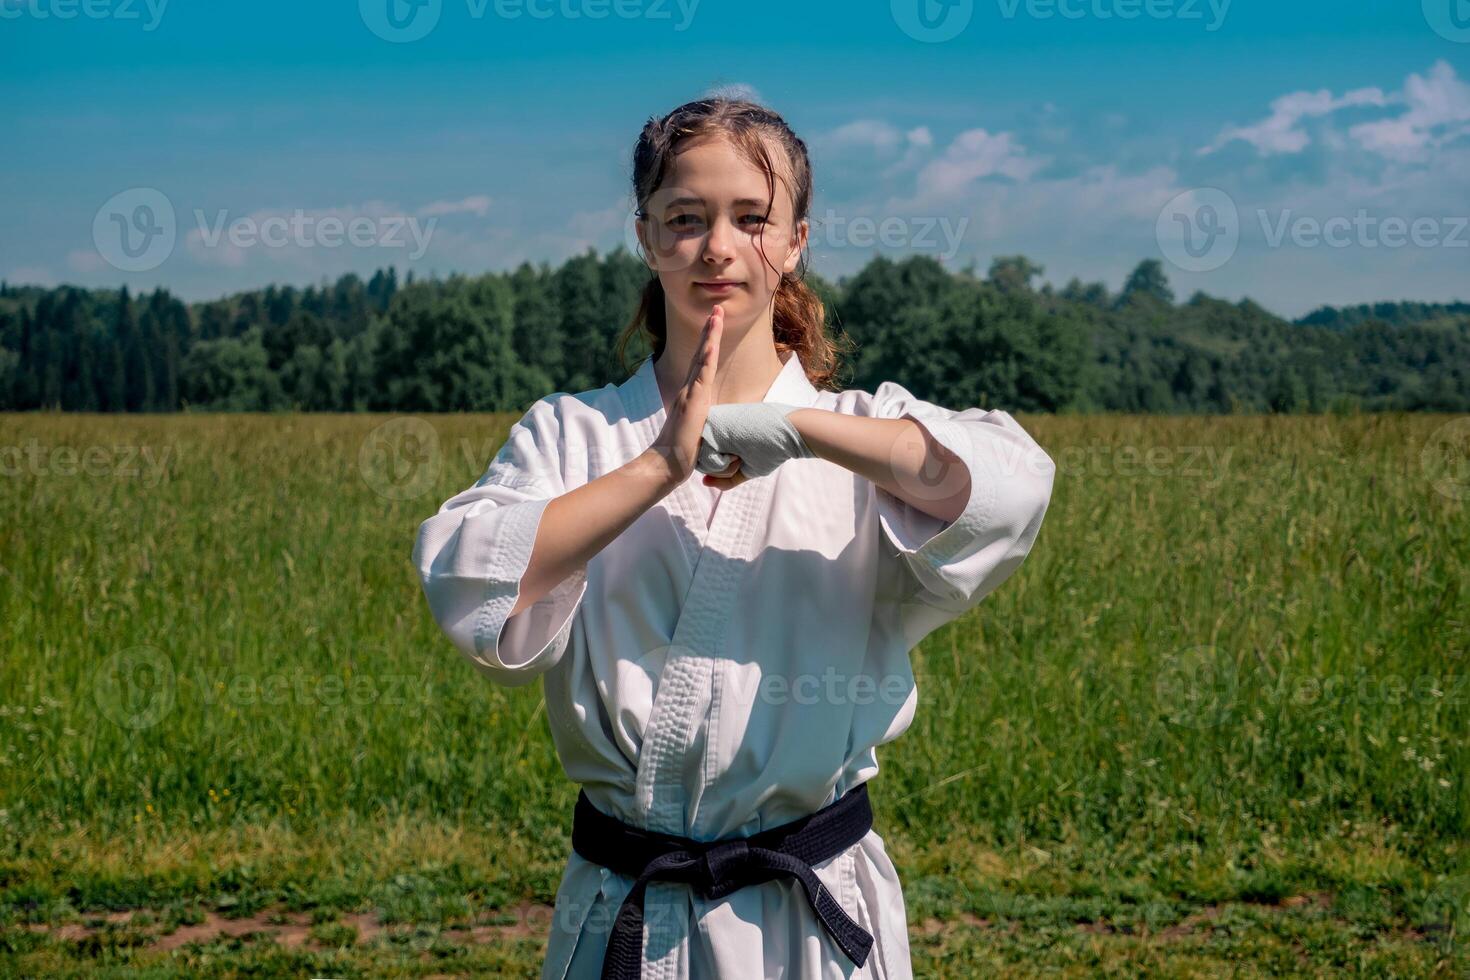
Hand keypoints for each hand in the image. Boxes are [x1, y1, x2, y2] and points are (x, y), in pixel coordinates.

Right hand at [649, 305, 737, 486]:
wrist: (667, 463)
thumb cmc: (683, 454)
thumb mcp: (701, 434)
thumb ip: (709, 425)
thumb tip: (722, 429)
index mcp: (691, 396)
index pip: (701, 365)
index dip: (708, 345)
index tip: (714, 327)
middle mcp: (688, 390)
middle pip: (700, 354)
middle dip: (709, 331)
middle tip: (717, 310)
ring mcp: (689, 393)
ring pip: (701, 358)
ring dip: (710, 335)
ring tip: (717, 315)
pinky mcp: (692, 400)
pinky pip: (701, 374)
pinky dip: (706, 356)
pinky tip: (712, 341)